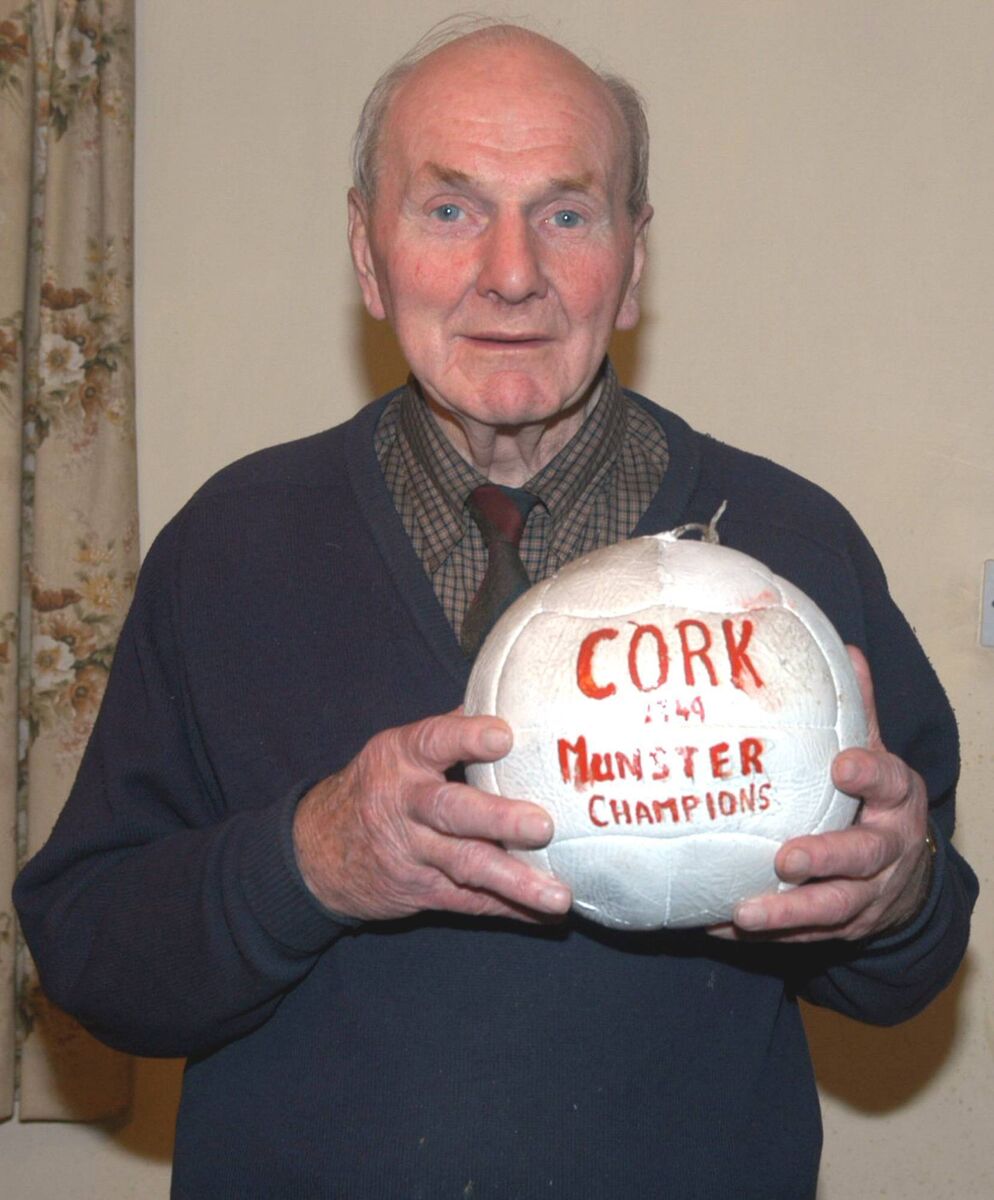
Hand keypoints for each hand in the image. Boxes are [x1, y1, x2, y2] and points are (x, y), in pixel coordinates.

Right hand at [293, 709, 571, 922]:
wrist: (317, 852)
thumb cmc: (377, 788)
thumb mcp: (398, 749)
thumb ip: (449, 730)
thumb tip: (507, 700)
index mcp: (402, 758)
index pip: (435, 742)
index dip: (468, 738)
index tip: (504, 736)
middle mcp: (405, 804)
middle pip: (451, 811)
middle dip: (498, 819)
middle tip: (542, 825)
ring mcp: (412, 852)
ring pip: (465, 865)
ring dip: (515, 880)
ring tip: (557, 895)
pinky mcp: (421, 890)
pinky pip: (468, 901)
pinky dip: (508, 908)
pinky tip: (544, 914)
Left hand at [712, 647, 932, 941]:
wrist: (911, 873)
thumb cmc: (875, 800)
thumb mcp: (876, 753)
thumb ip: (857, 710)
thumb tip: (843, 647)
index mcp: (895, 800)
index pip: (888, 783)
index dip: (868, 775)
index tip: (842, 764)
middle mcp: (888, 851)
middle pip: (863, 859)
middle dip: (826, 860)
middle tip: (787, 859)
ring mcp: (870, 896)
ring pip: (833, 910)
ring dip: (788, 914)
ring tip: (743, 912)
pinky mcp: (846, 928)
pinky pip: (806, 938)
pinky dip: (768, 935)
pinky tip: (721, 925)